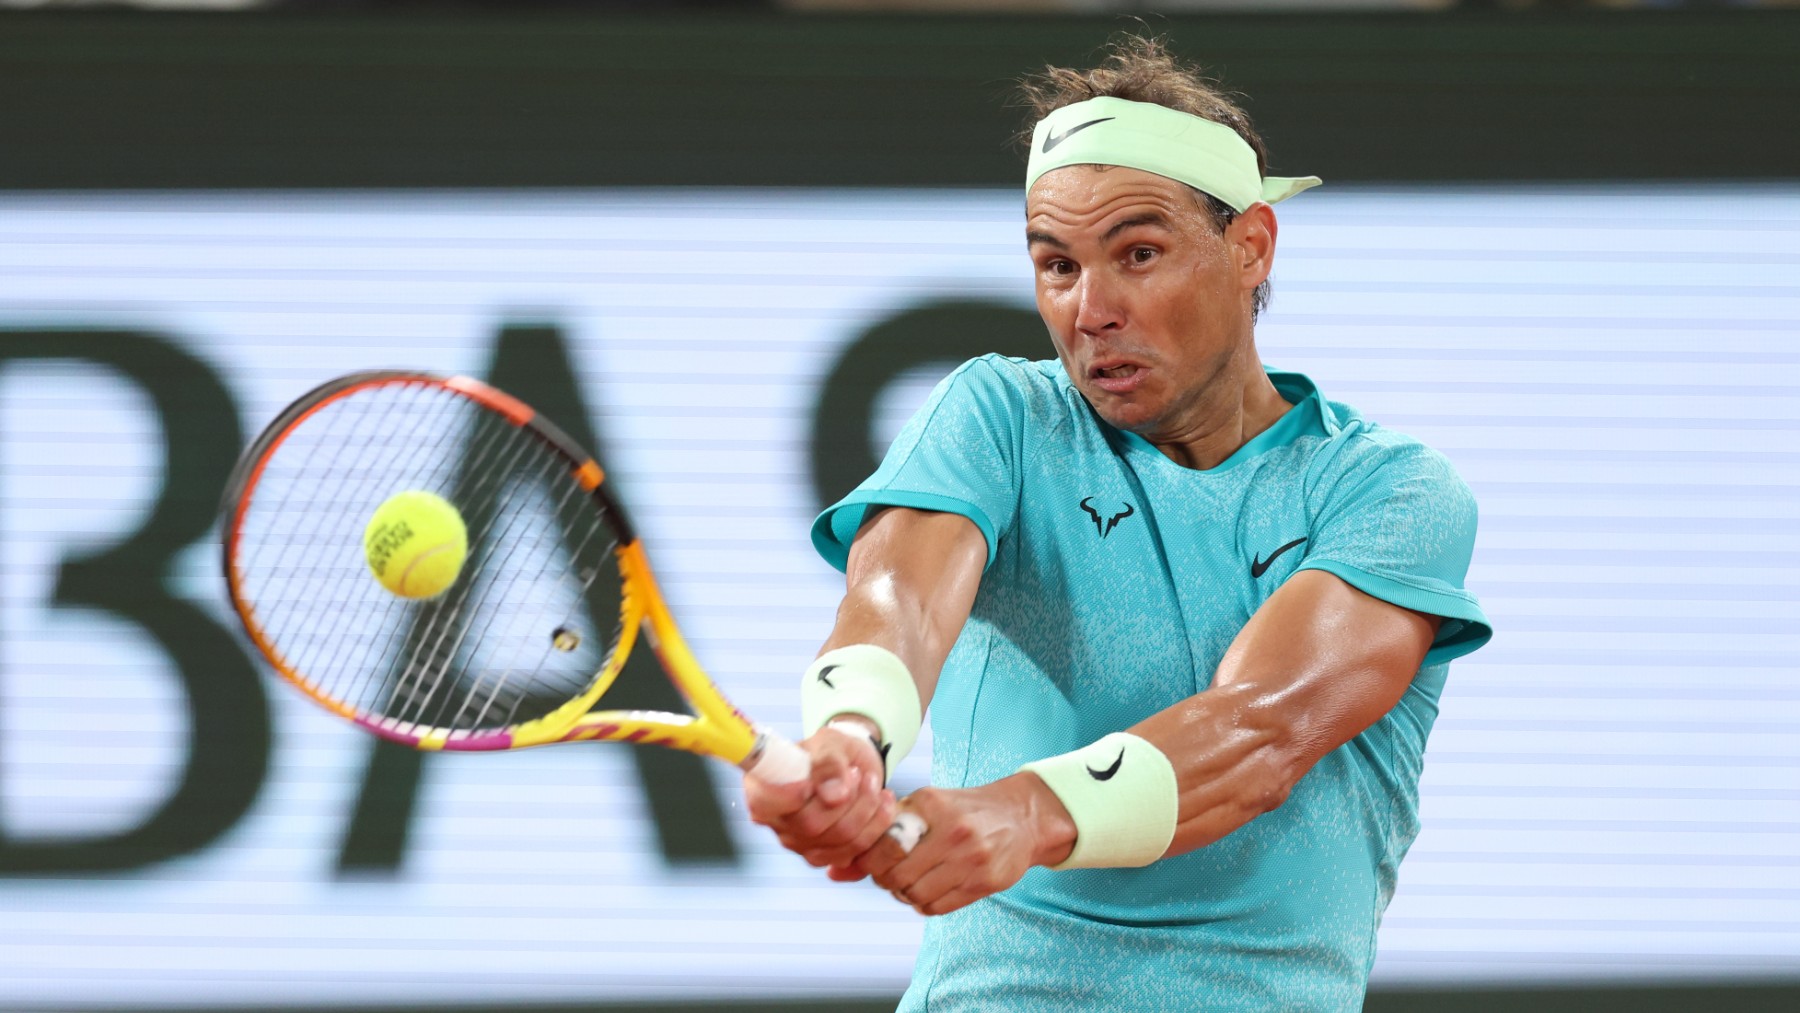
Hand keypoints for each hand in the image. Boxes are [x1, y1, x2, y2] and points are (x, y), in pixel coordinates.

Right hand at [744, 722, 896, 873]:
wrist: (852, 766)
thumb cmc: (832, 751)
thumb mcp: (830, 743)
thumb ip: (829, 763)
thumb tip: (833, 795)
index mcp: (763, 787)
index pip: (765, 803)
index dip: (790, 796)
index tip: (813, 782)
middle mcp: (774, 821)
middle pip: (811, 825)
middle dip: (848, 798)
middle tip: (860, 774)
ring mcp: (797, 842)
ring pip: (840, 840)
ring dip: (867, 808)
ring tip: (872, 783)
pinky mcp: (823, 856)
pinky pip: (855, 851)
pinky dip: (876, 825)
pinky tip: (881, 802)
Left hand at [854, 772, 1075, 915]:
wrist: (1020, 818)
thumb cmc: (961, 811)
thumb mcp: (923, 808)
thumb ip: (881, 834)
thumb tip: (834, 873)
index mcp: (931, 805)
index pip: (883, 846)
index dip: (869, 863)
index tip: (873, 862)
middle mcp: (953, 830)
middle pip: (897, 876)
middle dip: (886, 881)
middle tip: (890, 875)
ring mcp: (972, 858)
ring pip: (916, 896)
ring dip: (905, 895)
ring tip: (911, 882)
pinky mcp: (986, 881)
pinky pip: (938, 907)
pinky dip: (926, 904)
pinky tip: (931, 888)